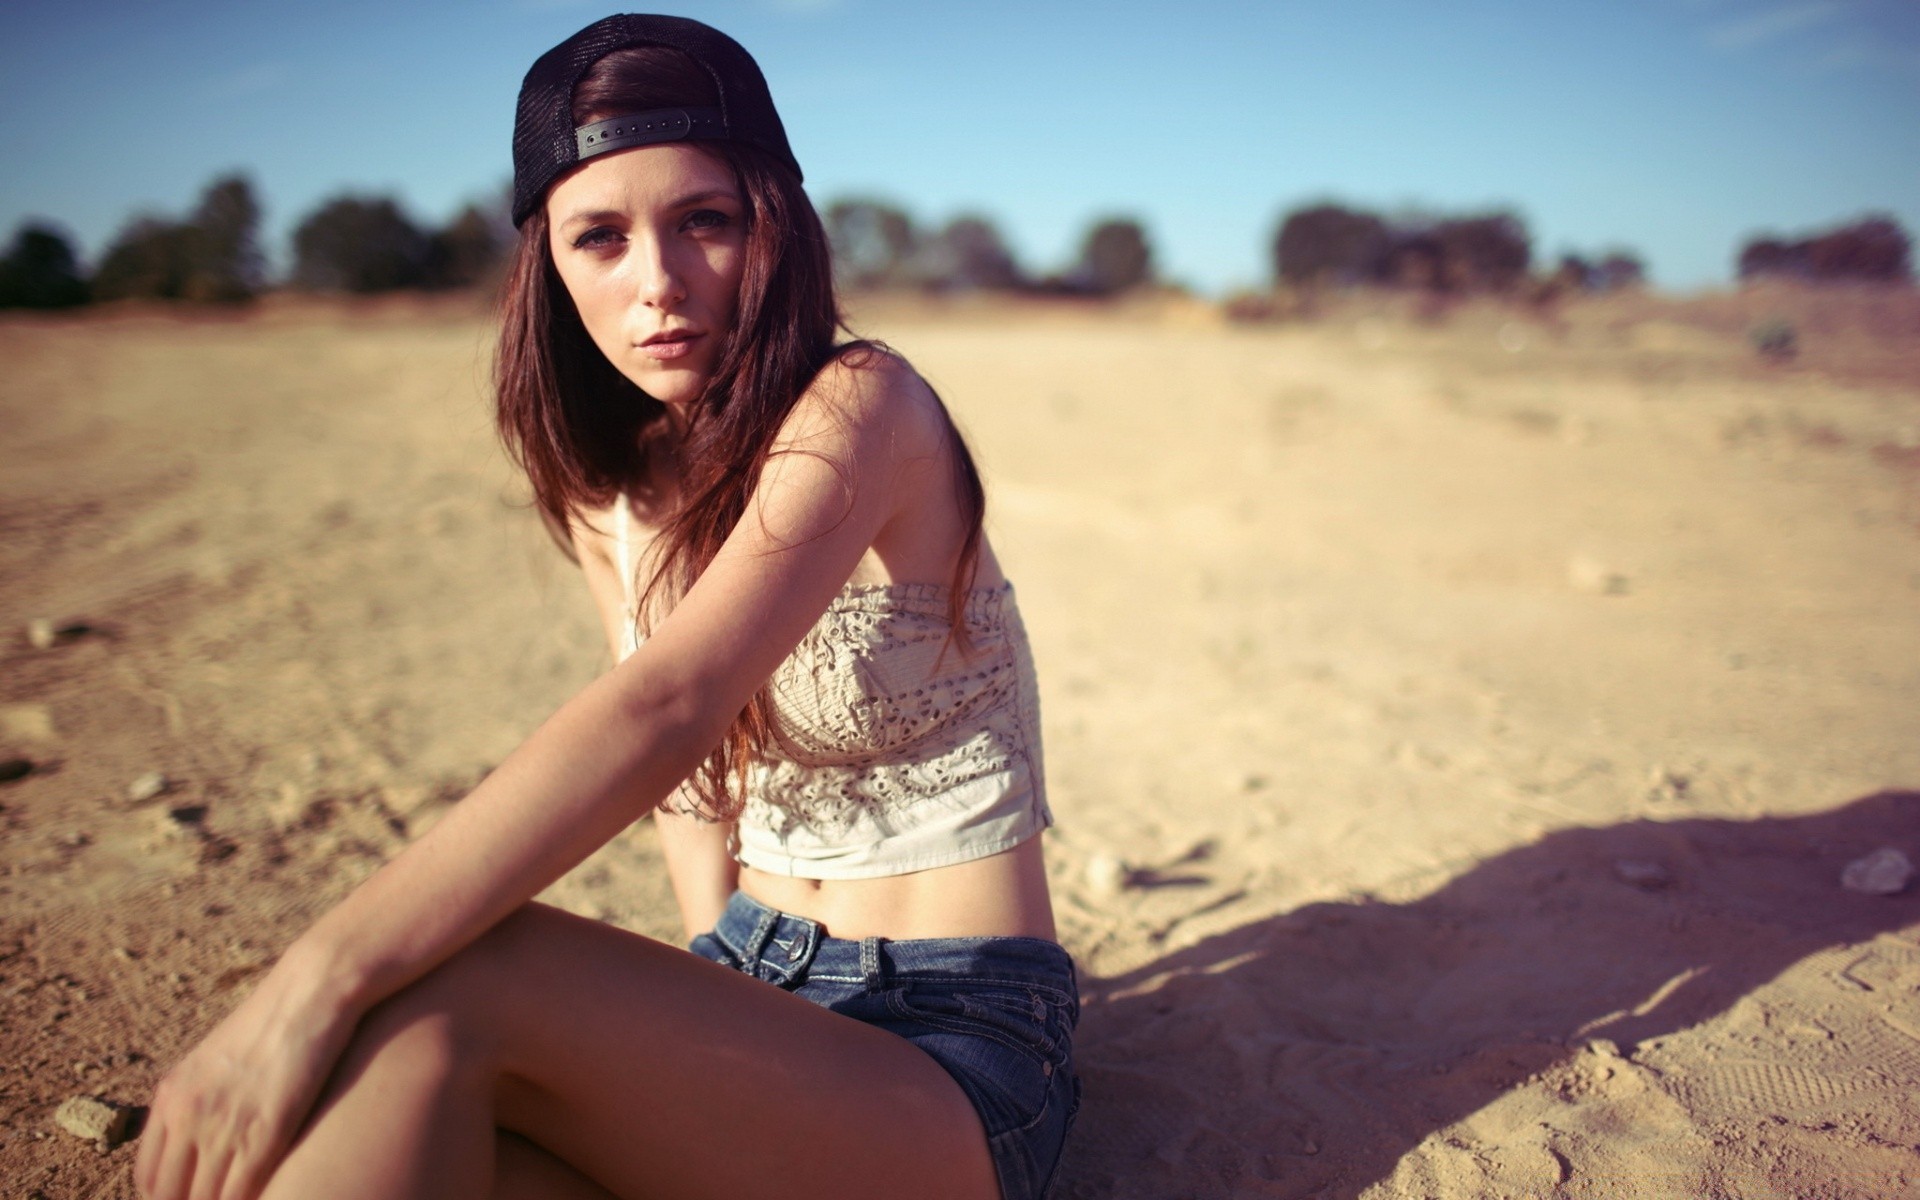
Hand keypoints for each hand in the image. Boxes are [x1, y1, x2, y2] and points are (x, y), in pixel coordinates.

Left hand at [135, 955, 358, 1199]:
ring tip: (245, 1194)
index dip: (168, 1197)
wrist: (310, 990)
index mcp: (169, 1097)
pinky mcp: (264, 1134)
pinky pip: (241, 1193)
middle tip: (221, 1196)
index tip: (195, 1195)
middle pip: (169, 1195)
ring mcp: (223, 1127)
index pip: (147, 1176)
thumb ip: (199, 1099)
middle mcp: (186, 1115)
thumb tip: (202, 1137)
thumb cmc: (275, 1020)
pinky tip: (271, 1192)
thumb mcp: (216, 1058)